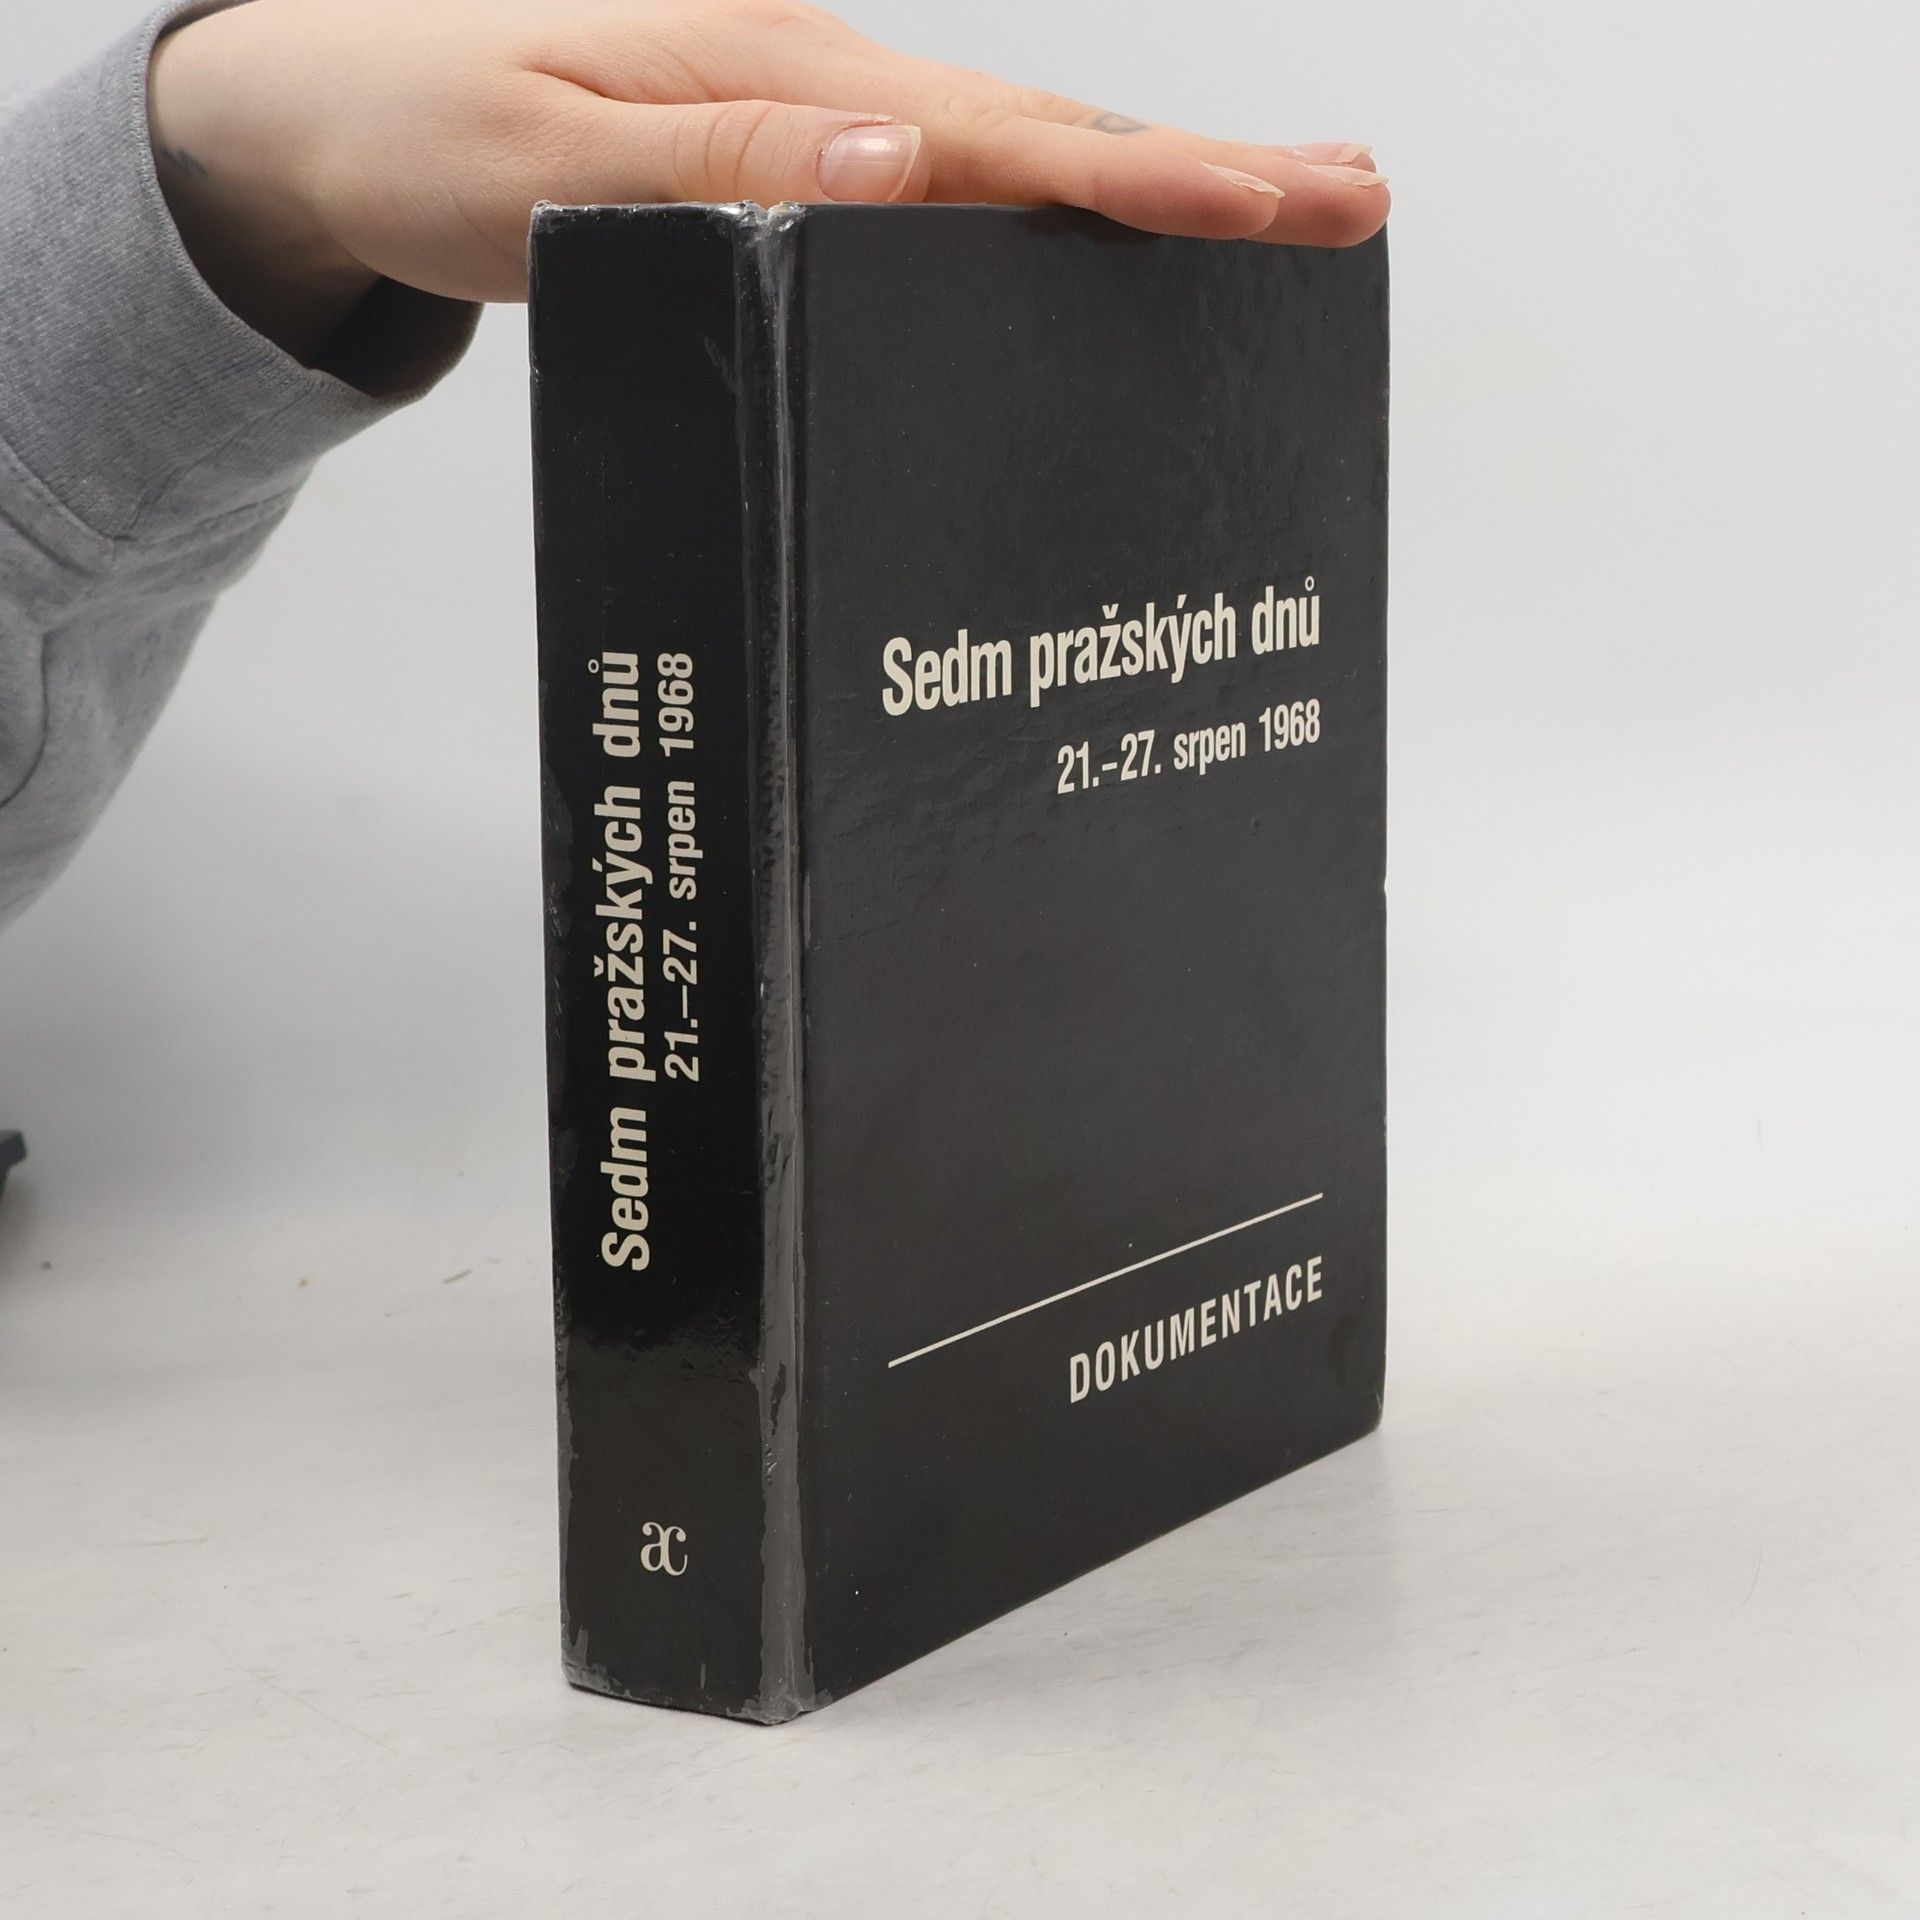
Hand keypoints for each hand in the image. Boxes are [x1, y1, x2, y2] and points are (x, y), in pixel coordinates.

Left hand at [149, 0, 1386, 361]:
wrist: (337, 117)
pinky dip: (1057, 203)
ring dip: (1156, 181)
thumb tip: (909, 164)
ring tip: (1283, 204)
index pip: (1000, 142)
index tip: (1269, 203)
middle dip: (1207, 170)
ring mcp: (819, 119)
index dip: (1145, 179)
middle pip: (1046, 135)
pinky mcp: (800, 158)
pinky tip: (1110, 224)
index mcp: (786, 84)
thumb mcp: (563, 160)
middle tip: (1347, 198)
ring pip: (1017, 154)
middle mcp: (824, 89)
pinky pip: (955, 183)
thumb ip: (736, 164)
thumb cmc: (433, 136)